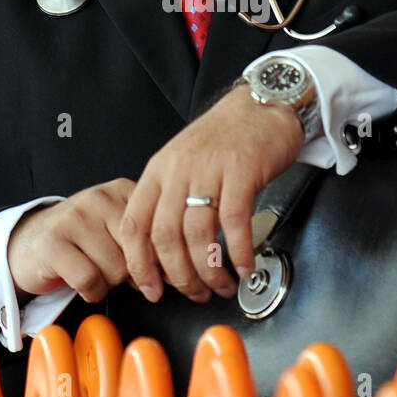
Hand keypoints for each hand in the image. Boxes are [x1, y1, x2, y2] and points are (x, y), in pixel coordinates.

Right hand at [7, 177, 161, 303]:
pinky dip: (90, 292)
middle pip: (137, 253)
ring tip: (94, 270)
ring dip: (108, 282)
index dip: (157, 260)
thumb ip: (147, 242)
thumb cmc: (83, 242)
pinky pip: (89, 280)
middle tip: (115, 271)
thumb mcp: (117, 231)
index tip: (156, 274)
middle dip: (131, 273)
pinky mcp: (52, 243)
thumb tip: (178, 272)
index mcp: (121, 191)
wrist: (29, 243)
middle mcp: (98, 198)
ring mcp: (73, 218)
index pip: (156, 231)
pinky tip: (82, 283)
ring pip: (115, 269)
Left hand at [118, 82, 305, 303]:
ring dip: (209, 271)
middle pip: (166, 237)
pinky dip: (239, 252)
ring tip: (221, 285)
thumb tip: (166, 251)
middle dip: (179, 277)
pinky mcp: (241, 171)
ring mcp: (209, 170)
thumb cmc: (226, 136)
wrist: (262, 102)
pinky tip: (244, 265)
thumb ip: (171, 199)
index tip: (151, 288)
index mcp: (158, 171)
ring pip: (198, 235)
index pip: (134, 225)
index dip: (139, 264)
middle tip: (195, 294)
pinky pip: (235, 222)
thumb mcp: (184, 162)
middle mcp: (178, 170)